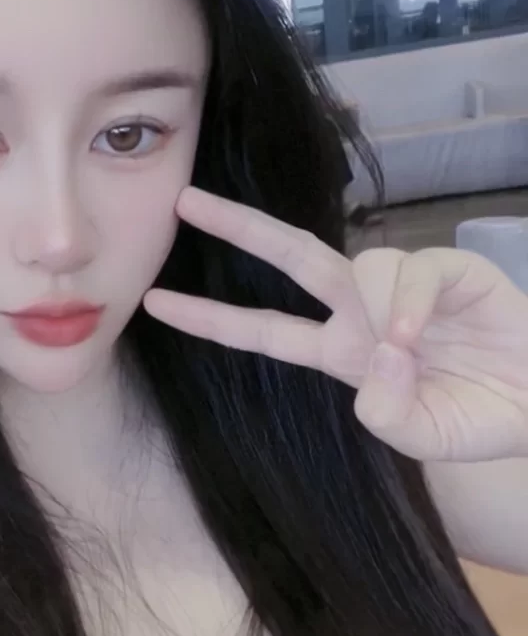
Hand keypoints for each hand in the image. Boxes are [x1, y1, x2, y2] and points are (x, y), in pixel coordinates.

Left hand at [144, 185, 527, 463]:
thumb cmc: (481, 417)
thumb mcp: (423, 436)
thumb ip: (389, 414)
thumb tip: (377, 356)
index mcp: (343, 353)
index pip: (264, 330)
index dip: (211, 319)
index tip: (154, 304)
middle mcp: (364, 312)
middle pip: (292, 257)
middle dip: (238, 227)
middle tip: (184, 199)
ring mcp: (405, 286)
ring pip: (362, 267)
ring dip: (374, 305)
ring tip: (411, 352)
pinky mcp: (452, 268)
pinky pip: (415, 270)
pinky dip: (411, 301)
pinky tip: (420, 335)